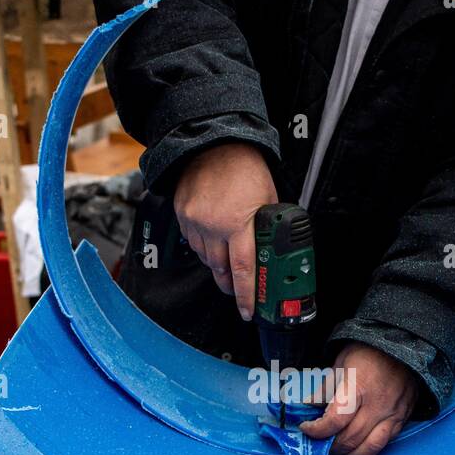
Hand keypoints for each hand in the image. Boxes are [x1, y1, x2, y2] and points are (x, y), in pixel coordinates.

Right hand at [173, 142, 277, 319]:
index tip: (248, 311)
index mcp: (239, 223)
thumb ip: (267, 226)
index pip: (243, 270)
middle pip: (221, 270)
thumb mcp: (267, 198)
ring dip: (218, 265)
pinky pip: (193, 244)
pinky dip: (204, 248)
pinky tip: (213, 240)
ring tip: (227, 258)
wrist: (213, 142)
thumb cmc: (244, 167)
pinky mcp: (182, 216)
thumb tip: (272, 249)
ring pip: (206, 259)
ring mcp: (194, 221)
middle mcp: (213, 225)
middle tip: (238, 291)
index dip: (246, 296)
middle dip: (231, 285)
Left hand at [300, 343, 417, 454]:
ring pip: (367, 448)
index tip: (306, 427)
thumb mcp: (341, 364)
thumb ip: (324, 389)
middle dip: (329, 445)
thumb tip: (306, 407)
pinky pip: (383, 444)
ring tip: (336, 448)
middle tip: (319, 441)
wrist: (404, 345)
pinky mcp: (402, 420)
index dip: (317, 430)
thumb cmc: (369, 353)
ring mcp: (392, 414)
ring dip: (348, 454)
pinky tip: (356, 445)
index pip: (335, 420)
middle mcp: (377, 404)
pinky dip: (366, 450)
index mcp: (358, 386)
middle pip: (349, 439)